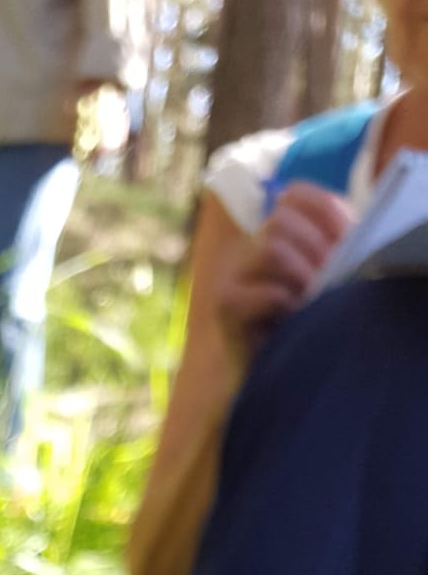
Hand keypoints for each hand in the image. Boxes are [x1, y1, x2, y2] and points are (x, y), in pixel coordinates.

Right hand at [217, 182, 354, 356]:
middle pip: (281, 219)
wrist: (267, 378)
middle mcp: (248, 248)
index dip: (323, 207)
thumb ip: (333, 248)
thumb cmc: (300, 330)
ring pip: (271, 249)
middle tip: (327, 278)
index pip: (295, 195)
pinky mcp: (226, 304)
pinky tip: (295, 318)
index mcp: (273, 236)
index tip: (344, 235)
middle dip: (314, 247)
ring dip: (302, 274)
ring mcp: (232, 275)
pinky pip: (268, 292)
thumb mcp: (322, 281)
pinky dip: (290, 304)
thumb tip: (348, 226)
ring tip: (311, 299)